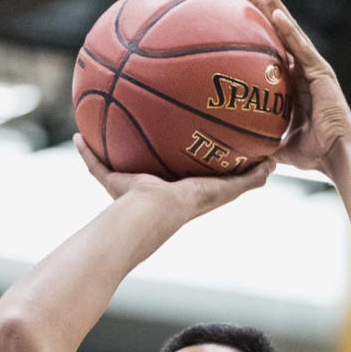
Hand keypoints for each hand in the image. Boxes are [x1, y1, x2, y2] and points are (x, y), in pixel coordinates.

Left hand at [73, 133, 274, 220]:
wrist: (149, 215)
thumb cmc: (129, 202)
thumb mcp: (110, 174)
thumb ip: (93, 157)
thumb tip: (76, 136)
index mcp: (176, 189)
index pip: (189, 174)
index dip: (198, 163)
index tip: (204, 149)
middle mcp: (197, 192)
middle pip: (217, 177)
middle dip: (229, 165)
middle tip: (241, 147)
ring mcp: (213, 194)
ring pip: (239, 181)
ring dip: (252, 170)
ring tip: (267, 154)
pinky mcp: (223, 193)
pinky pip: (248, 182)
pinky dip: (261, 173)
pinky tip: (273, 161)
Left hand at [239, 0, 350, 173]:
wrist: (335, 156)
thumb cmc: (311, 153)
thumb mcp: (277, 144)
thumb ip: (259, 140)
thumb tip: (236, 151)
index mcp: (293, 82)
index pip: (272, 48)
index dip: (258, 30)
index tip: (237, 13)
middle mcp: (303, 70)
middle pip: (280, 31)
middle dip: (263, 7)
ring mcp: (313, 68)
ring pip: (291, 31)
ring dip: (274, 7)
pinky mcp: (322, 72)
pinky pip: (301, 48)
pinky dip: (289, 30)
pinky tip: (276, 14)